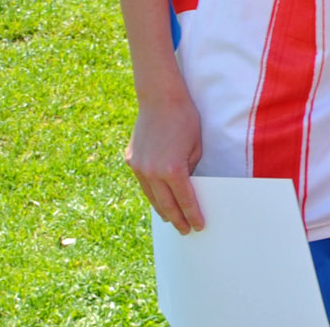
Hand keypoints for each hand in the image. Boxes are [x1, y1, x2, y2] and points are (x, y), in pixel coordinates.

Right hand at [127, 86, 206, 233]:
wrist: (160, 99)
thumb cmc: (185, 120)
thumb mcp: (196, 148)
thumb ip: (191, 170)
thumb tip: (188, 186)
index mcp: (172, 170)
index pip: (185, 200)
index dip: (192, 214)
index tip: (198, 225)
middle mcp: (152, 172)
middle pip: (166, 204)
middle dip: (177, 219)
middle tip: (185, 230)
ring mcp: (138, 167)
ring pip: (151, 196)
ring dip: (162, 209)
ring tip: (172, 220)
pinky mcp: (131, 160)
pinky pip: (143, 183)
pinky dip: (152, 194)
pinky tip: (158, 200)